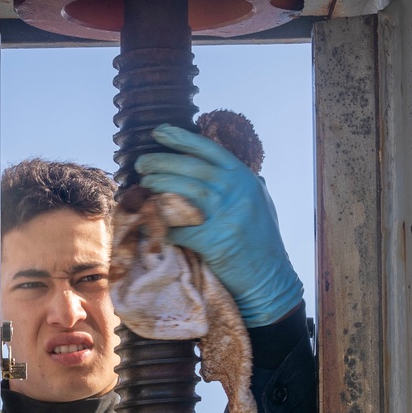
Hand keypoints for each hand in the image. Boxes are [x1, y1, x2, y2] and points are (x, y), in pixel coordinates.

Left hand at [135, 124, 302, 327]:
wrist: (269, 280)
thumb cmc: (262, 242)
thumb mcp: (260, 203)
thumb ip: (241, 183)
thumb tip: (217, 164)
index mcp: (245, 179)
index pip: (210, 150)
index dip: (181, 138)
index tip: (159, 131)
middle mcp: (237, 192)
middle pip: (191, 168)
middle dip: (161, 162)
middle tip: (142, 163)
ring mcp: (227, 215)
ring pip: (182, 192)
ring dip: (157, 187)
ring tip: (143, 185)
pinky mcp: (215, 241)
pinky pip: (178, 227)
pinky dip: (159, 223)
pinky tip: (146, 220)